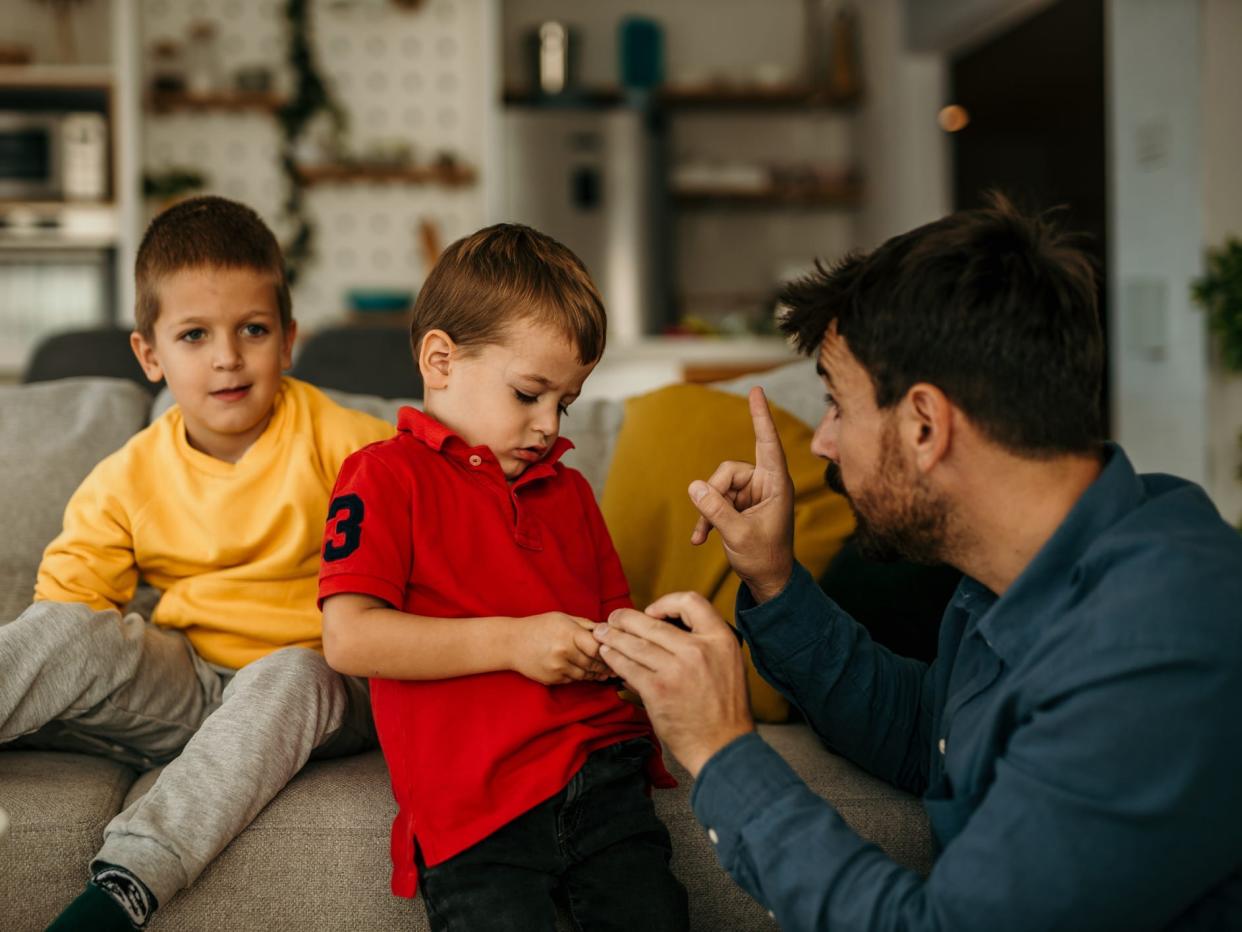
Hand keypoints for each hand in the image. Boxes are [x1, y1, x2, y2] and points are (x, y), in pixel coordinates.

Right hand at [513, 612, 609, 684]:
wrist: (511, 643)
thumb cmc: (539, 626)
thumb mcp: (563, 618)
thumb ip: (586, 625)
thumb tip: (606, 631)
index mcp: (569, 634)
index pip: (598, 647)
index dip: (608, 650)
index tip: (615, 650)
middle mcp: (564, 653)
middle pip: (593, 663)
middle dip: (606, 665)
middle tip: (616, 665)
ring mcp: (558, 668)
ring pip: (585, 675)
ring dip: (596, 674)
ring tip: (605, 672)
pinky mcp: (553, 679)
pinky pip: (573, 680)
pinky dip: (581, 677)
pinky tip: (588, 673)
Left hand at [595, 592, 753, 777]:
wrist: (725, 746)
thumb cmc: (725, 708)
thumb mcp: (728, 665)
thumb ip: (703, 646)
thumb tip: (661, 633)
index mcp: (721, 639)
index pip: (692, 602)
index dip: (667, 602)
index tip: (652, 612)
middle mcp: (699, 650)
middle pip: (653, 623)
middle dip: (626, 619)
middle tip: (613, 618)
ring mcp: (677, 670)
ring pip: (635, 644)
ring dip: (613, 637)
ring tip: (602, 634)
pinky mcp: (658, 691)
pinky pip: (628, 667)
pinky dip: (614, 659)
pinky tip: (607, 656)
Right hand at [689, 387, 794, 602]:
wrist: (768, 581)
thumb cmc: (764, 559)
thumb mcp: (738, 535)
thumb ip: (716, 510)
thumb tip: (694, 486)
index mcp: (777, 485)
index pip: (768, 443)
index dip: (761, 416)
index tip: (757, 391)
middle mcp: (765, 484)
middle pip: (729, 471)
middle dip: (715, 494)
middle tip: (709, 522)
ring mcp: (751, 494)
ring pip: (718, 485)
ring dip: (708, 510)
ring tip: (705, 534)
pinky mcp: (739, 505)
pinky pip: (714, 499)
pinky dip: (706, 518)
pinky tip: (700, 538)